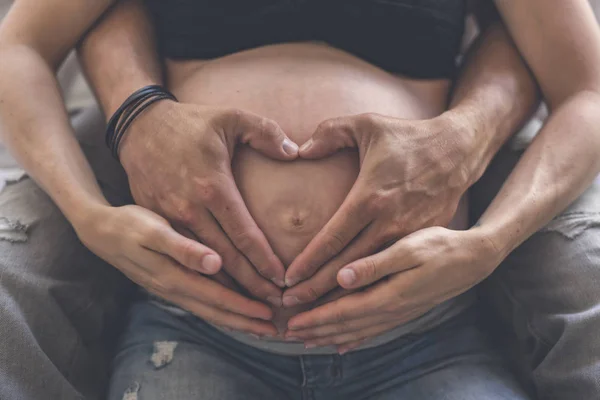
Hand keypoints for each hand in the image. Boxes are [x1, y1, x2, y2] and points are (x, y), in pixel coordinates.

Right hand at [74, 204, 278, 336]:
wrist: (101, 230)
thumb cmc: (130, 224)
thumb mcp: (154, 231)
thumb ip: (183, 248)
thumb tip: (215, 263)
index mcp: (175, 276)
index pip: (217, 297)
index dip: (244, 306)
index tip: (269, 312)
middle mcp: (174, 288)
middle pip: (216, 310)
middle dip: (245, 321)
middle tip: (274, 329)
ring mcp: (171, 288)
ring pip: (208, 310)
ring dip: (234, 319)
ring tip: (259, 325)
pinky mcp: (169, 283)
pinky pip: (200, 302)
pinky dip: (219, 310)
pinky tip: (230, 310)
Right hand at [120, 101, 299, 304]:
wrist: (138, 126)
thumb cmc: (190, 122)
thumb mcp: (230, 116)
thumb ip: (266, 132)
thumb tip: (295, 151)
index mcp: (212, 187)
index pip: (245, 234)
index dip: (265, 261)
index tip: (282, 280)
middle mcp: (190, 209)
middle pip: (226, 258)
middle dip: (252, 285)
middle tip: (276, 304)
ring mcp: (170, 218)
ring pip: (203, 264)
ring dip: (229, 287)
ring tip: (253, 307)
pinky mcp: (157, 221)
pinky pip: (184, 256)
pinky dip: (204, 276)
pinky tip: (221, 289)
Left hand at [283, 113, 475, 305]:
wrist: (459, 149)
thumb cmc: (409, 136)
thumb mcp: (367, 124)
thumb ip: (328, 134)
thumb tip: (298, 152)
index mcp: (371, 197)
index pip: (332, 238)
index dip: (308, 262)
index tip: (288, 280)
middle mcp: (389, 222)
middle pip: (346, 265)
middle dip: (317, 289)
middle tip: (290, 305)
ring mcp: (408, 234)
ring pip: (368, 275)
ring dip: (340, 295)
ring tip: (315, 312)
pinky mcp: (422, 238)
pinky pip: (390, 270)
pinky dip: (369, 287)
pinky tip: (353, 301)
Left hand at [284, 226, 501, 352]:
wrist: (474, 259)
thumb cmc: (441, 247)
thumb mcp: (409, 248)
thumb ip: (375, 264)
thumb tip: (342, 277)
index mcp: (388, 294)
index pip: (343, 311)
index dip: (315, 317)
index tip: (291, 321)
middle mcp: (392, 310)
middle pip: (346, 325)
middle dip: (316, 330)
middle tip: (288, 335)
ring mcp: (399, 313)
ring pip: (358, 331)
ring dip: (331, 337)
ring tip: (308, 341)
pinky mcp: (405, 310)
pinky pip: (374, 330)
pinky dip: (355, 339)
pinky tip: (345, 345)